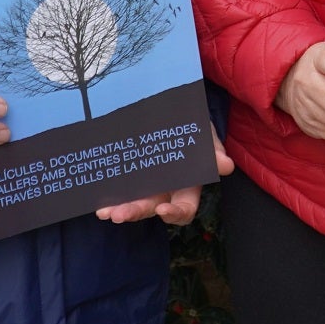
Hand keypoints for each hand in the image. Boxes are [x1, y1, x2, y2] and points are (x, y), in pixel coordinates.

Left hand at [97, 128, 235, 225]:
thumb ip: (213, 151)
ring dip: (119, 209)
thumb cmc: (196, 126)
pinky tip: (98, 199)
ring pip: (132, 202)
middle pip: (152, 208)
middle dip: (135, 212)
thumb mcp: (207, 135)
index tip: (163, 210)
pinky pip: (119, 188)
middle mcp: (166, 189)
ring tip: (104, 212)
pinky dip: (108, 195)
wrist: (176, 108)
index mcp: (188, 186)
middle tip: (119, 215)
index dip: (175, 213)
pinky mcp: (130, 173)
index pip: (184, 209)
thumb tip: (226, 166)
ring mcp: (146, 183)